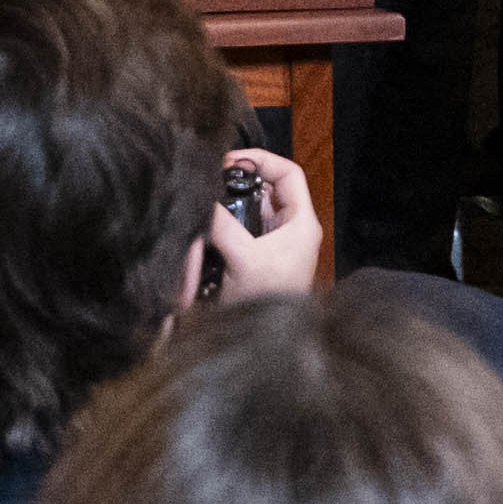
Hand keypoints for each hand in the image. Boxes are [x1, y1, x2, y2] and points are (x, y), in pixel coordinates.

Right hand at [198, 143, 325, 307]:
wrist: (266, 343)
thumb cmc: (267, 301)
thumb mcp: (244, 258)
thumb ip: (223, 225)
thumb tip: (202, 201)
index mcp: (300, 222)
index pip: (288, 173)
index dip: (262, 160)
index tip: (230, 161)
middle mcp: (289, 229)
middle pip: (263, 191)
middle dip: (235, 186)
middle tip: (209, 182)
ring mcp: (271, 244)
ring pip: (246, 212)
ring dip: (224, 209)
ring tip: (202, 205)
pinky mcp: (254, 258)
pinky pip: (235, 233)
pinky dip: (219, 229)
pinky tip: (202, 230)